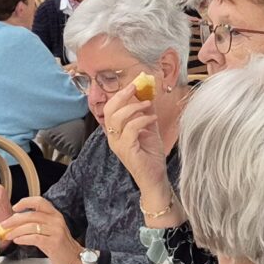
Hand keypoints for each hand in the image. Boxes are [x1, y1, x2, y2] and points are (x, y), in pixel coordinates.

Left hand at [0, 197, 84, 263]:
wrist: (73, 260)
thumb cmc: (59, 246)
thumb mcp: (48, 231)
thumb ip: (34, 224)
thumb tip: (13, 223)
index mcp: (55, 214)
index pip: (39, 201)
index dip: (25, 202)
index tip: (14, 208)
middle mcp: (56, 220)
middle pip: (31, 215)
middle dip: (14, 220)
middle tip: (3, 225)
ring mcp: (56, 231)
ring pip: (31, 226)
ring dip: (16, 231)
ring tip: (8, 235)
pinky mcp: (54, 242)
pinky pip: (34, 238)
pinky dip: (23, 239)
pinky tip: (17, 241)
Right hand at [99, 82, 169, 199]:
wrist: (155, 179)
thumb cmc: (150, 157)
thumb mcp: (149, 130)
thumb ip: (146, 114)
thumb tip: (149, 96)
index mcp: (115, 132)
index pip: (110, 109)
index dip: (120, 95)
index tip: (134, 84)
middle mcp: (113, 137)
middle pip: (109, 111)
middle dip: (122, 96)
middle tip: (136, 87)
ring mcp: (118, 144)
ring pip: (118, 118)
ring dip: (134, 107)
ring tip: (148, 105)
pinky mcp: (127, 150)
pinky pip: (131, 129)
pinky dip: (143, 120)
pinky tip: (153, 119)